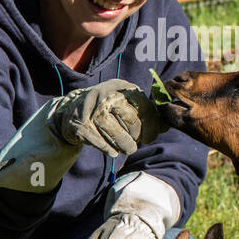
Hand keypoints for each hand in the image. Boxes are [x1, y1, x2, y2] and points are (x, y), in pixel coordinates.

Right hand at [48, 79, 164, 157]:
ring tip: (126, 148)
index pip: (144, 107)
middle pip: (132, 123)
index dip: (151, 126)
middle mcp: (107, 95)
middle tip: (134, 143)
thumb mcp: (126, 104)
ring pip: (119, 136)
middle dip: (137, 138)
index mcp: (122, 88)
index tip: (150, 138)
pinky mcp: (82, 126)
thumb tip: (167, 124)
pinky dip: (110, 150)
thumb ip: (147, 113)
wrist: (71, 111)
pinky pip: (103, 145)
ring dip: (125, 147)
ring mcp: (93, 110)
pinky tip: (112, 150)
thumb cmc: (108, 110)